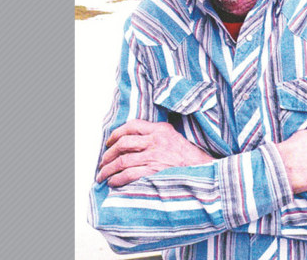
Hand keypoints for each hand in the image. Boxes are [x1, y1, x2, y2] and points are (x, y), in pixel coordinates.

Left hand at [97, 119, 213, 186]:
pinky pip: (128, 174)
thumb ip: (157, 134)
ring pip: (122, 160)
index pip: (132, 125)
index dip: (116, 133)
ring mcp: (154, 156)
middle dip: (108, 154)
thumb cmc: (189, 157)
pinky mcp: (153, 172)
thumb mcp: (174, 136)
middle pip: (123, 143)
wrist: (203, 171)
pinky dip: (117, 179)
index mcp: (160, 129)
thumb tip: (134, 140)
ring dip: (108, 169)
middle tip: (102, 162)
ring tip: (103, 175)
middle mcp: (156, 141)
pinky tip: (113, 182)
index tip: (109, 142)